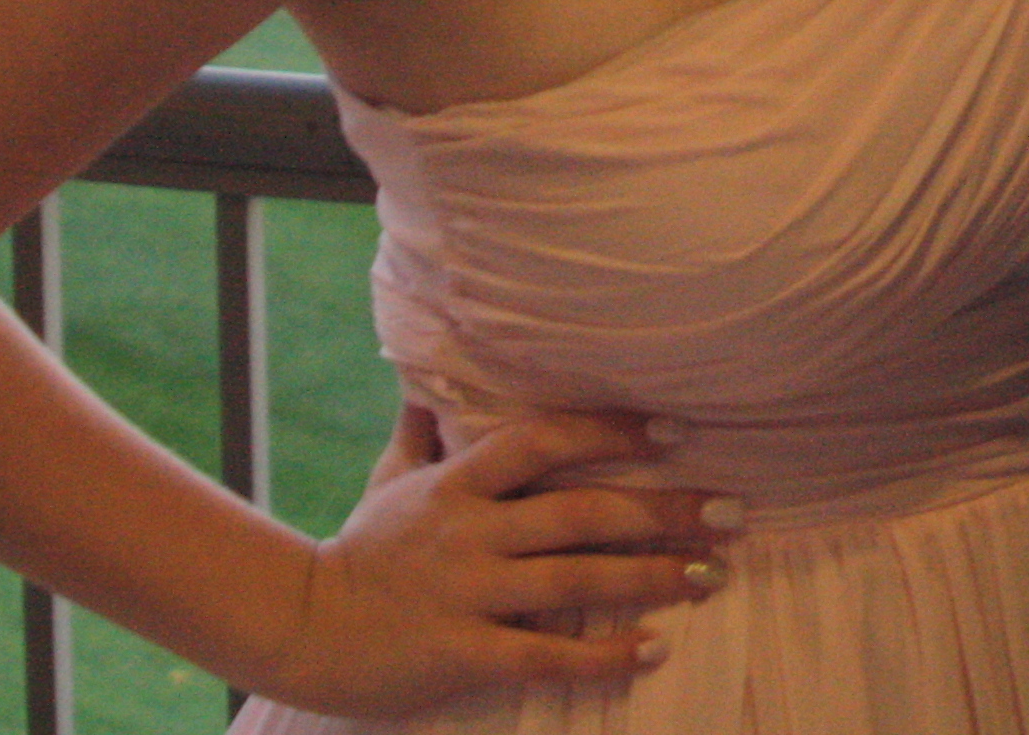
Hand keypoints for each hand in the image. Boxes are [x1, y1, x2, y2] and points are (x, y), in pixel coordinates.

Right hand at [250, 408, 737, 716]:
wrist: (298, 627)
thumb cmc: (358, 551)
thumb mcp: (389, 479)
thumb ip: (421, 429)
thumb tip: (426, 373)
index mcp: (457, 484)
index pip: (543, 439)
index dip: (610, 431)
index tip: (675, 430)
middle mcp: (469, 532)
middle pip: (580, 511)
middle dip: (662, 511)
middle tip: (730, 513)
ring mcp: (466, 593)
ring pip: (575, 581)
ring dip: (650, 577)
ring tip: (710, 575)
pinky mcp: (461, 654)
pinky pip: (545, 655)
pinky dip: (604, 655)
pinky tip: (654, 649)